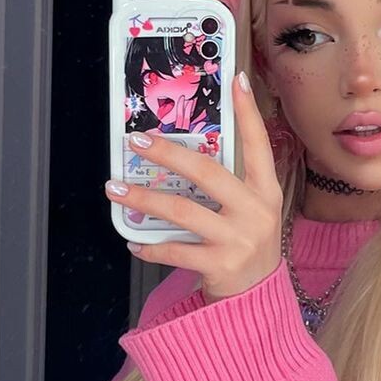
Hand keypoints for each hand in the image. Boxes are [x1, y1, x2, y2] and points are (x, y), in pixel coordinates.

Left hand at [106, 72, 282, 302]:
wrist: (257, 300)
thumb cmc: (245, 248)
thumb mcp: (250, 213)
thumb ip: (228, 186)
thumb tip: (182, 156)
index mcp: (265, 192)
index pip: (258, 145)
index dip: (248, 113)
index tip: (234, 81)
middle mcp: (256, 212)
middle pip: (206, 172)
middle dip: (167, 153)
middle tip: (136, 140)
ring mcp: (238, 239)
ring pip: (182, 210)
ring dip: (144, 199)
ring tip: (115, 189)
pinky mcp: (220, 265)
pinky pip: (175, 250)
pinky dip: (150, 246)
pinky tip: (134, 241)